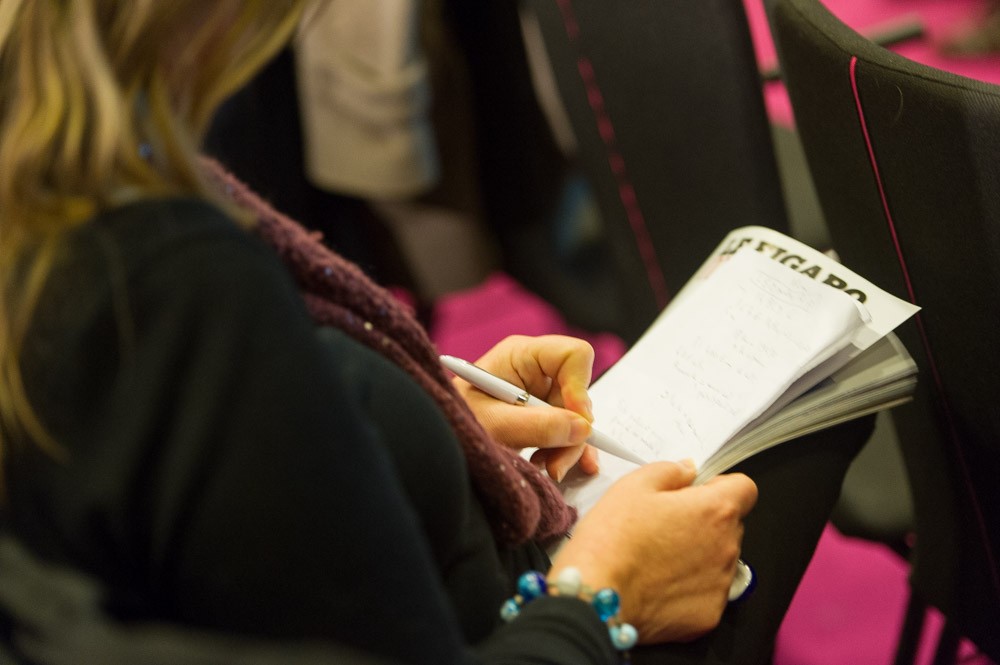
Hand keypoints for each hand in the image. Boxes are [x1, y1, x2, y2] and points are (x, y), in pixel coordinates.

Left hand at [450, 335, 599, 480]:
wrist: (437, 444)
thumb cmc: (455, 423)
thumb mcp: (495, 425)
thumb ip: (538, 426)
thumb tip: (581, 429)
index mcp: (521, 355)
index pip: (573, 355)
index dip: (580, 386)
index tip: (576, 421)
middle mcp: (535, 370)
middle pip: (578, 393)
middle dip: (572, 430)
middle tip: (556, 461)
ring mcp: (539, 394)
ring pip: (577, 418)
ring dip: (568, 447)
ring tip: (547, 467)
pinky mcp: (541, 416)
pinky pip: (569, 431)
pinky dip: (567, 450)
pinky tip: (556, 466)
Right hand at [549, 462, 757, 643]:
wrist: (597, 599)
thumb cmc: (612, 539)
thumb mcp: (633, 486)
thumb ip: (669, 471)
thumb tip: (687, 471)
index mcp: (715, 510)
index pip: (744, 489)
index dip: (720, 486)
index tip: (697, 493)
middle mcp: (727, 548)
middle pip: (730, 526)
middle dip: (705, 522)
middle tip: (665, 526)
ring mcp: (720, 586)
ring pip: (719, 560)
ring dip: (698, 555)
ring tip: (657, 558)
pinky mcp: (709, 615)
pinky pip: (707, 594)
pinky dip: (689, 588)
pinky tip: (657, 585)